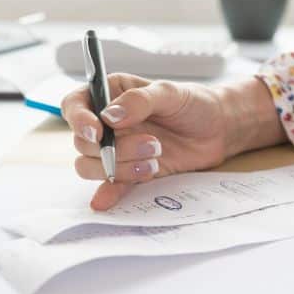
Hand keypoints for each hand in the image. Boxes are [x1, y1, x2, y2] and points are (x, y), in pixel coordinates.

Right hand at [61, 73, 284, 209]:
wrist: (218, 130)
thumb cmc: (193, 103)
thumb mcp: (169, 93)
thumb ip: (139, 101)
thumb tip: (110, 116)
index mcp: (110, 95)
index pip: (75, 105)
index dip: (78, 120)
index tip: (96, 132)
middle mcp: (108, 124)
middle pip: (83, 143)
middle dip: (114, 148)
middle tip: (153, 143)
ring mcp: (118, 150)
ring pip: (92, 166)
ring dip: (120, 167)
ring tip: (156, 159)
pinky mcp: (131, 172)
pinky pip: (110, 185)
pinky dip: (106, 193)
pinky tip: (105, 201)